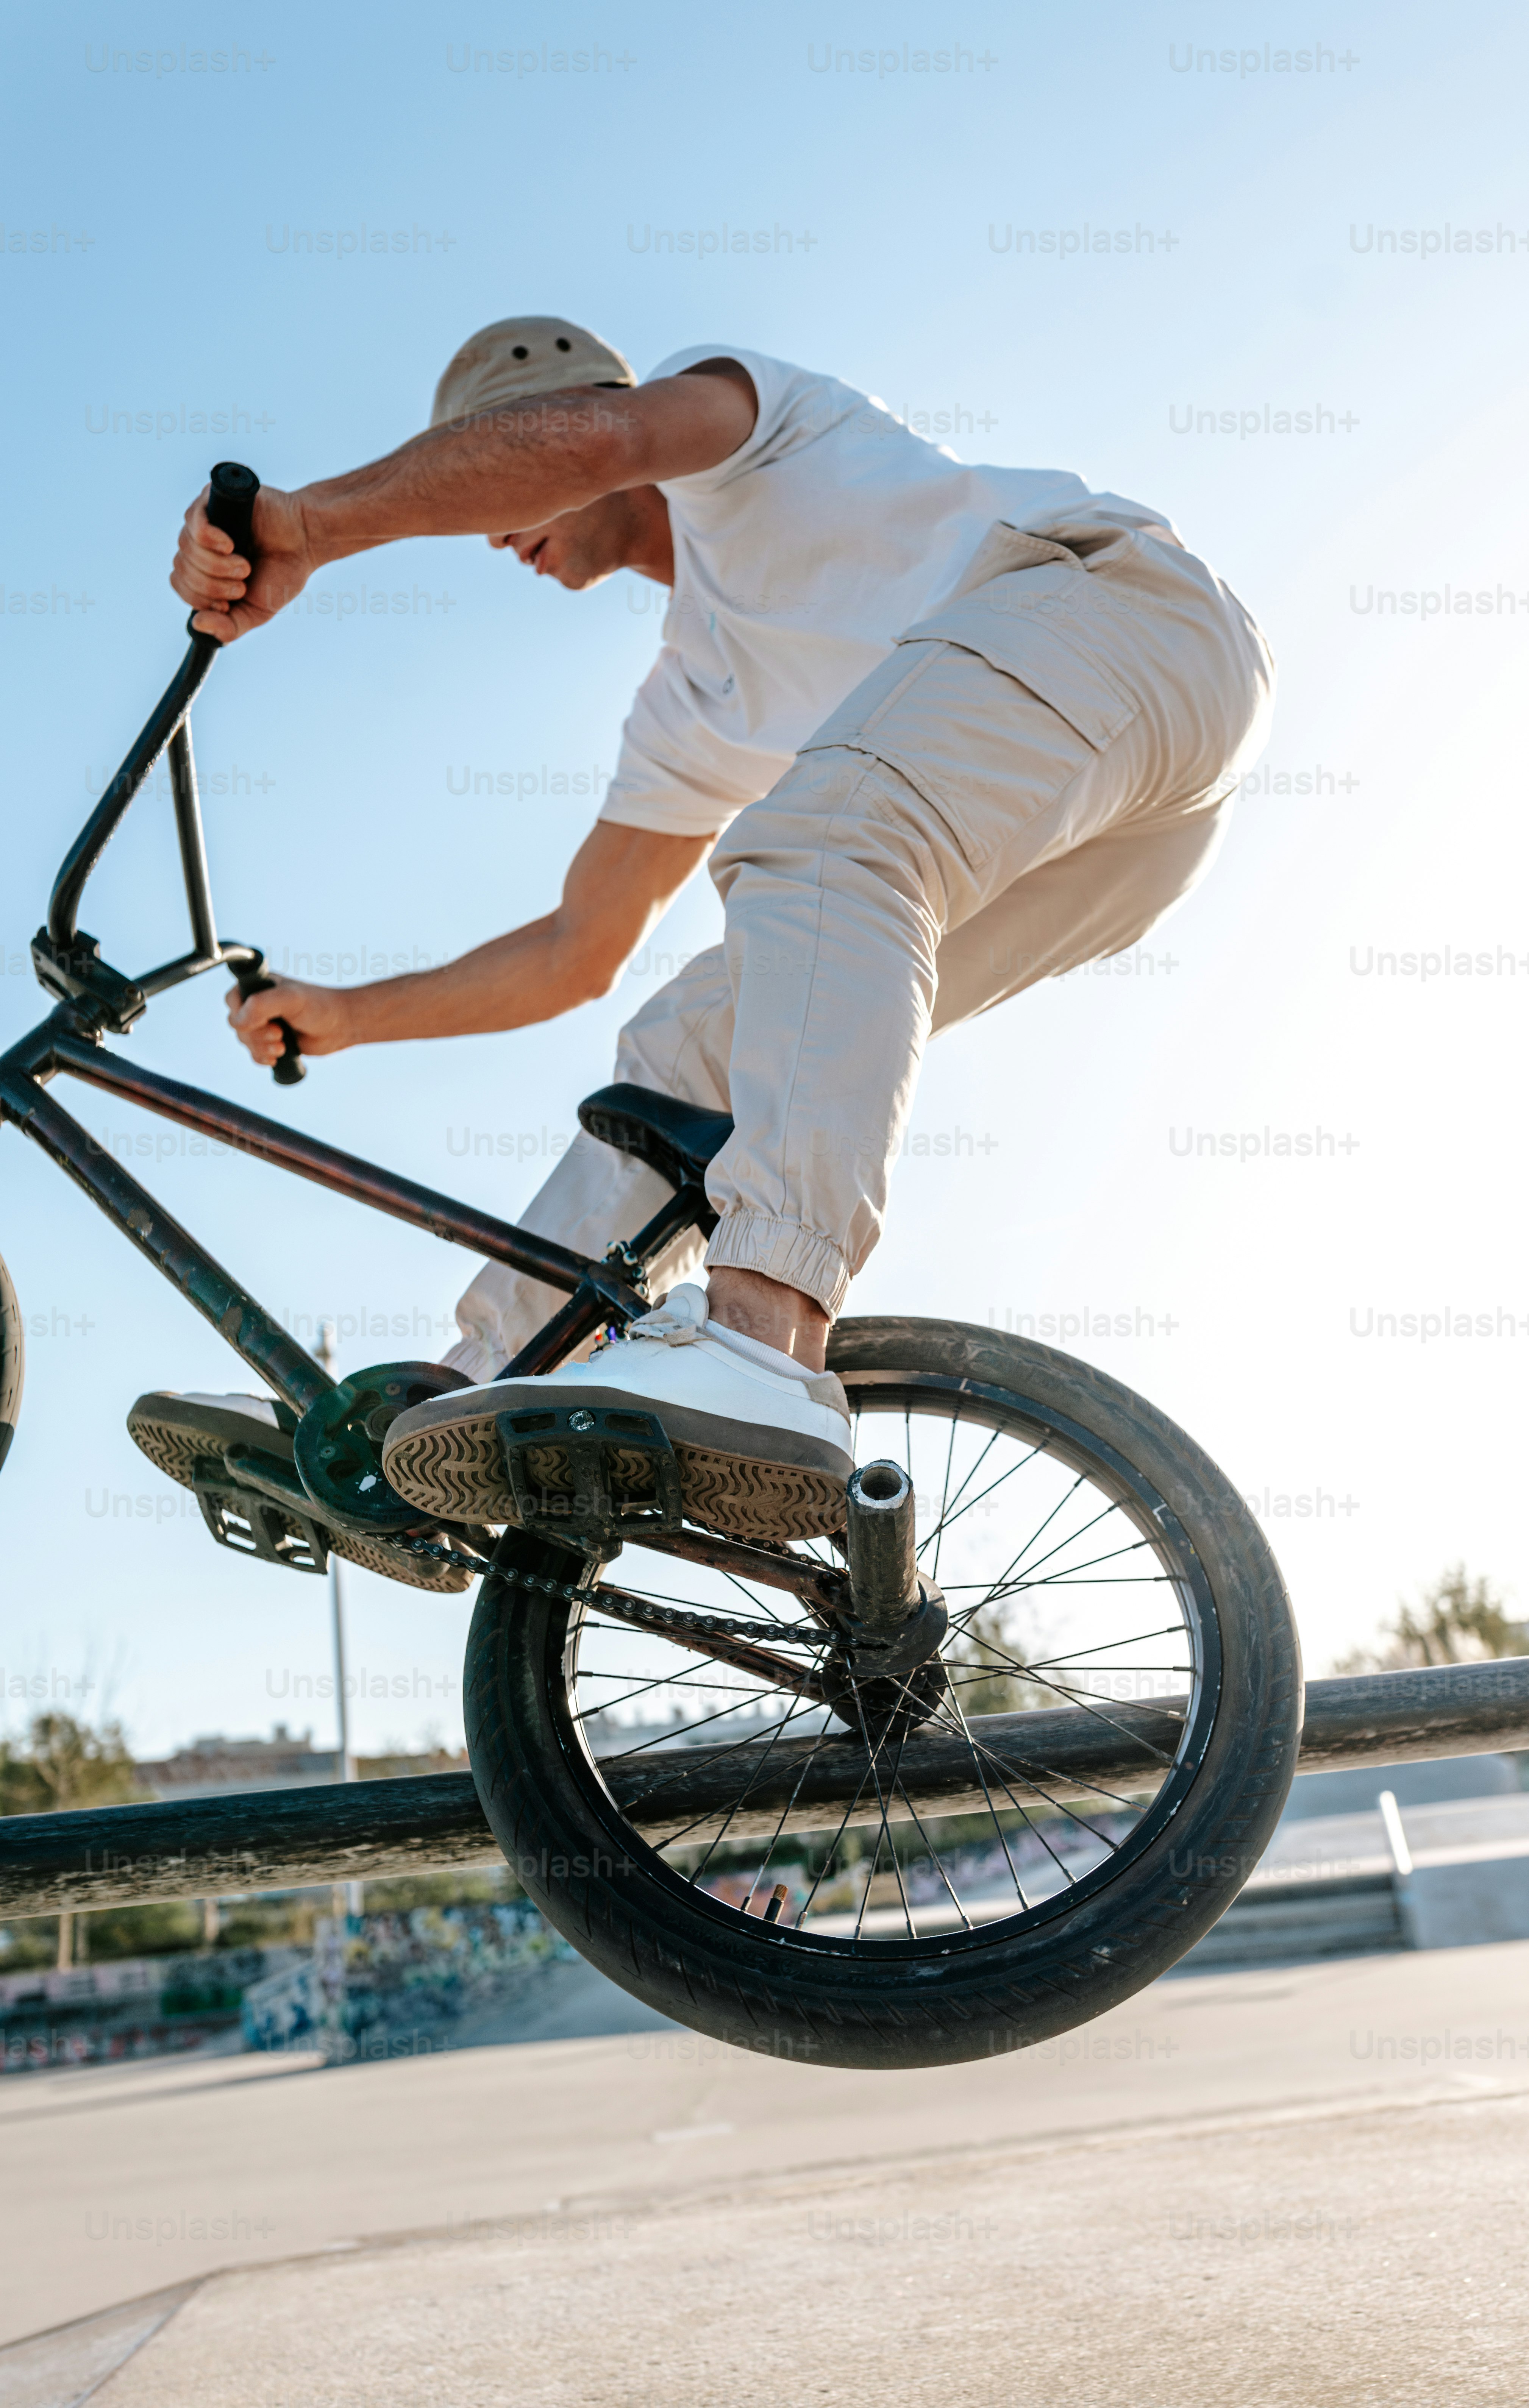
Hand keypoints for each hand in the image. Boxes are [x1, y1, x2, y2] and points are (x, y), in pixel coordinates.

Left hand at [172, 483, 314, 641]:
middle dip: (213, 585)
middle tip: (242, 583)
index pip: (180, 583)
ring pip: (187, 548)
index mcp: (204, 567)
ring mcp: (204, 520)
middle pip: (182, 567)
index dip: (199, 598)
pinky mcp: (213, 499)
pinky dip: (209, 539)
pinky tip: (229, 544)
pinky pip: (194, 522)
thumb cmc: (282, 573)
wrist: (306, 541)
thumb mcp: (255, 612)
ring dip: (217, 565)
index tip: (228, 602)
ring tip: (245, 564)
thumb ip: (228, 627)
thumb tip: (197, 625)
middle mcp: (199, 543)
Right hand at [228, 978, 353, 1065]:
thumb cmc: (320, 1006)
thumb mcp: (290, 999)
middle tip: (280, 1033)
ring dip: (262, 1048)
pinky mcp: (272, 1041)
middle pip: (237, 1025)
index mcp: (259, 986)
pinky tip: (278, 1056)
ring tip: (283, 1045)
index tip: (266, 1020)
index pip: (232, 1000)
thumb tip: (238, 1022)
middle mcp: (259, 1004)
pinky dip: (263, 1057)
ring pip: (245, 1041)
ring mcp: (265, 1023)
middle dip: (257, 1035)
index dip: (242, 1014)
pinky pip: (254, 1054)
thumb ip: (260, 1005)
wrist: (342, 1026)